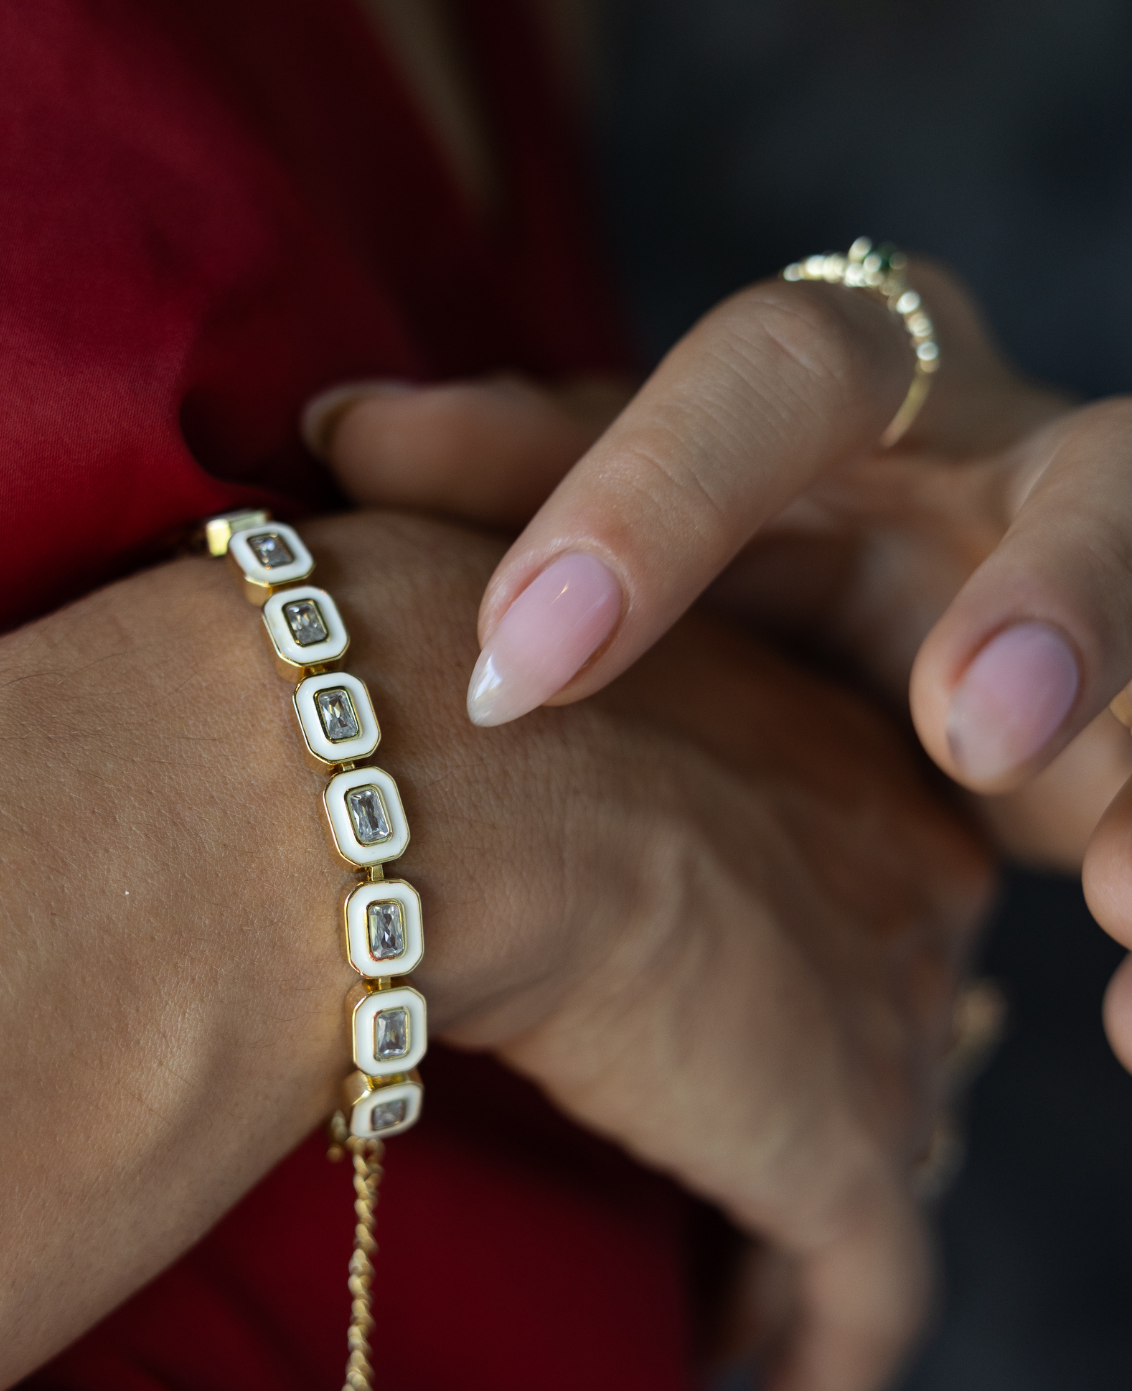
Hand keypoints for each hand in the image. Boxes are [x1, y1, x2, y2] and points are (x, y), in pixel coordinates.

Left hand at [307, 266, 1131, 869]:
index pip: (776, 377)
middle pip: (1094, 485)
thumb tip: (337, 427)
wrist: (926, 629)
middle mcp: (1018, 470)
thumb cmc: (743, 548)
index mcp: (861, 390)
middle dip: (1060, 599)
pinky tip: (1125, 1013)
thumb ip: (518, 469)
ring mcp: (1111, 599)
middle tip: (972, 732)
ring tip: (1115, 901)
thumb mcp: (640, 508)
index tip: (522, 663)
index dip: (657, 498)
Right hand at [313, 513, 991, 1390]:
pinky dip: (838, 1355)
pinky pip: (874, 1294)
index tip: (717, 1023)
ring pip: (881, 1157)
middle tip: (728, 1161)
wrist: (415, 774)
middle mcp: (899, 882)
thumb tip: (462, 760)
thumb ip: (558, 734)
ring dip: (804, 1235)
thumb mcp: (524, 680)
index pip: (859, 888)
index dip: (796, 967)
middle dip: (816, 1093)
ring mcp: (880, 1017)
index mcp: (837, 752)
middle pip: (885, 1018)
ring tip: (737, 1299)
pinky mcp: (837, 1155)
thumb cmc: (426, 695)